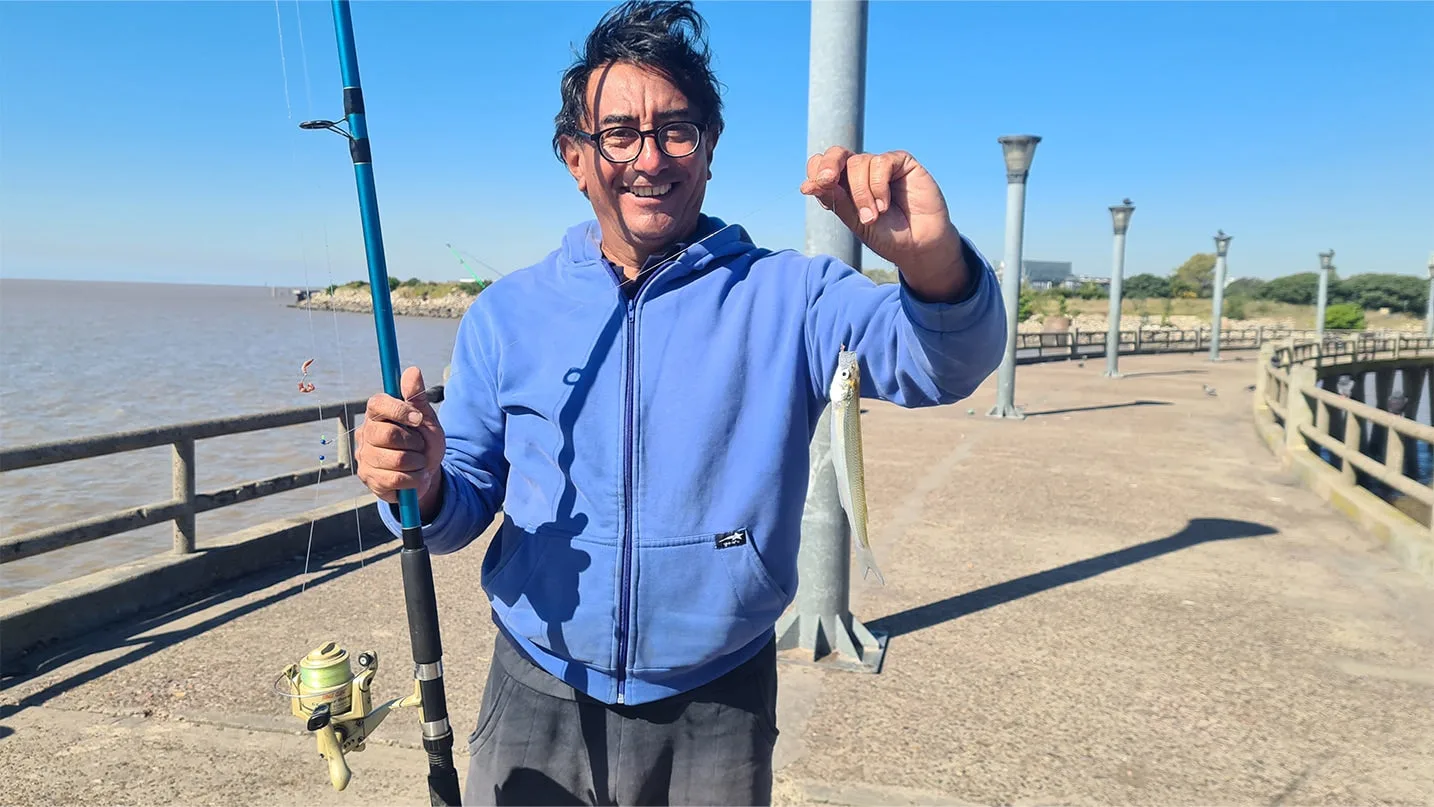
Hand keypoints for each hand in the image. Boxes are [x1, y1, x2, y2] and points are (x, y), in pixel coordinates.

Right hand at [355, 366, 444, 513]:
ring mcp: (364, 456)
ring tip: (418, 462)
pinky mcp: (368, 478)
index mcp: (377, 413)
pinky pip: (396, 479)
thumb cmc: (424, 444)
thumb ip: (417, 398)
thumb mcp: (427, 420)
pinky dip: (414, 479)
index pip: (378, 403)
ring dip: (418, 463)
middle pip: (389, 435)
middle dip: (415, 443)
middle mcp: (365, 432)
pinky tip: (414, 477)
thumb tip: (413, 370)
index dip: (400, 410)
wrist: (426, 476)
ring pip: (397, 459)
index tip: (419, 419)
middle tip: (419, 446)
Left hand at [800, 147, 966, 298]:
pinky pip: (881, 163)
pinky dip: (878, 186)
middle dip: (828, 165)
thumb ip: (836, 201)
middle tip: (826, 181)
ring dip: (862, 193)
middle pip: (837, 154)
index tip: (810, 188)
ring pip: (859, 163)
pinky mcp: (902, 162)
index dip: (815, 172)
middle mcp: (861, 172)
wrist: (918, 246)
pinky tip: (884, 205)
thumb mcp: (855, 221)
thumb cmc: (886, 236)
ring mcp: (881, 166)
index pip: (822, 167)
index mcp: (844, 185)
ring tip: (873, 216)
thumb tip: (809, 184)